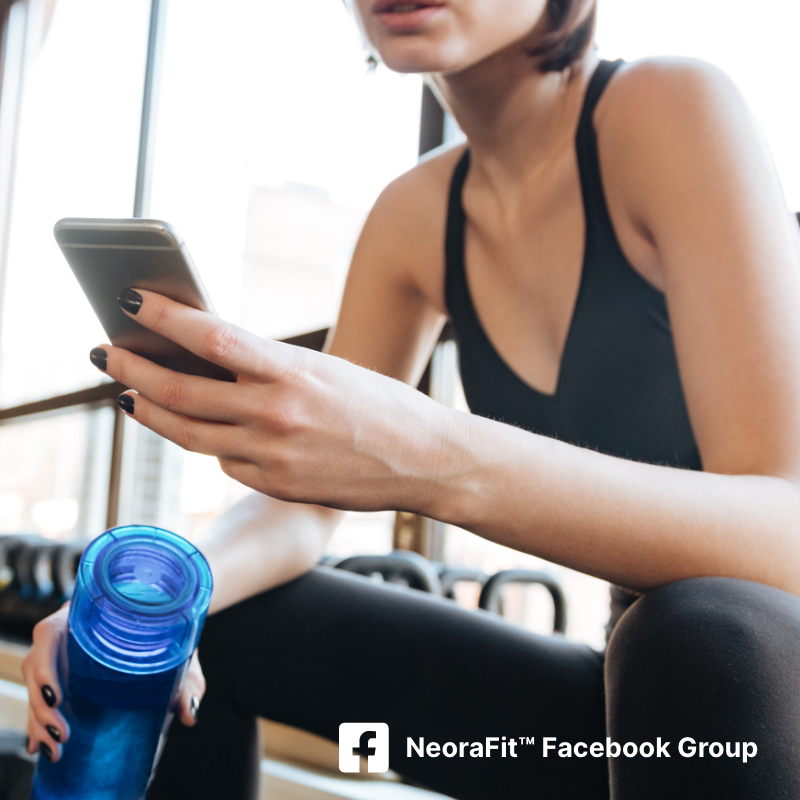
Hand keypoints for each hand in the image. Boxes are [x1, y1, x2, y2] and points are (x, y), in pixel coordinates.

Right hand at [22, 607, 205, 762]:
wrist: (172, 624)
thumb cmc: (173, 632)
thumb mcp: (181, 651)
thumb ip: (189, 680)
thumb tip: (189, 713)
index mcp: (89, 613)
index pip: (51, 631)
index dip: (45, 663)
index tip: (56, 697)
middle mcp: (70, 631)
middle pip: (36, 663)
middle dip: (40, 704)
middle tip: (62, 733)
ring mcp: (64, 653)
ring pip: (34, 683)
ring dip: (37, 718)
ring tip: (56, 747)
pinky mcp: (65, 674)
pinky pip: (40, 696)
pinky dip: (37, 722)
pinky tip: (40, 748)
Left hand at [93, 289, 462, 514]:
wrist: (425, 459)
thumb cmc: (380, 404)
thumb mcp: (326, 370)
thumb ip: (268, 369)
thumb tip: (209, 361)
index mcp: (294, 371)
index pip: (212, 338)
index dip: (164, 317)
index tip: (128, 299)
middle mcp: (277, 415)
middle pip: (182, 391)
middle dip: (135, 369)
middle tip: (107, 353)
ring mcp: (273, 457)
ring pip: (190, 434)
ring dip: (152, 410)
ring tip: (130, 394)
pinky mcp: (276, 487)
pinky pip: (225, 461)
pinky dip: (211, 442)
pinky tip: (208, 430)